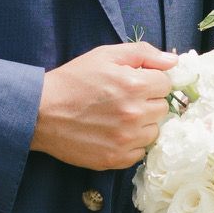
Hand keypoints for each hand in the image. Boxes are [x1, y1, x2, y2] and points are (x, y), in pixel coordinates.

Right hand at [33, 42, 177, 170]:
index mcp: (134, 85)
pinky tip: (113, 133)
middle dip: (148, 102)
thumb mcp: (105, 55)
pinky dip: (130, 144)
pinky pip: (139, 152)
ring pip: (153, 131)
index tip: (133, 83)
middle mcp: (134, 114)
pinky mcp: (116, 159)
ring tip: (117, 117)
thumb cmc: (73, 80)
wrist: (40, 112)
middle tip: (124, 100)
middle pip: (162, 108)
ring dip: (142, 124)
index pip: (165, 84)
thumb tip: (173, 61)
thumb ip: (143, 53)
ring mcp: (125, 139)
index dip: (150, 81)